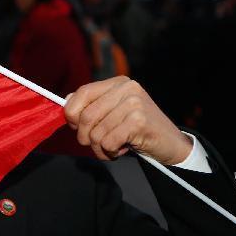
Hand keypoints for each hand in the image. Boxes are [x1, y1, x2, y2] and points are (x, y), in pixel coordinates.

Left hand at [64, 76, 192, 164]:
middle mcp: (127, 89)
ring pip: (96, 133)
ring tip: (114, 147)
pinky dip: (110, 152)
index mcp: (118, 83)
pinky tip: (122, 149)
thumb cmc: (137, 130)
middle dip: (86, 137)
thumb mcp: (114, 112)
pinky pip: (108, 142)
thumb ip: (92, 105)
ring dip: (100, 148)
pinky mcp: (139, 121)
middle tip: (98, 144)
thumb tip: (65, 101)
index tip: (75, 126)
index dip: (71, 112)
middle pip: (86, 116)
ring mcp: (134, 104)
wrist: (170, 143)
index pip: (83, 92)